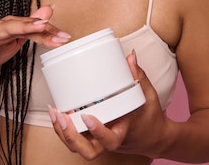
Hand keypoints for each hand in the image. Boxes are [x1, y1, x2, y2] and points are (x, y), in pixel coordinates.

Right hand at [0, 6, 69, 81]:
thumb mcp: (15, 43)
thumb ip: (32, 31)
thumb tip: (48, 14)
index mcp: (13, 26)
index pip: (35, 27)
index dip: (51, 32)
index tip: (66, 37)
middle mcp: (3, 24)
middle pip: (24, 24)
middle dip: (42, 28)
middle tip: (58, 33)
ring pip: (6, 26)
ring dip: (20, 26)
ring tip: (34, 27)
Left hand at [48, 51, 170, 159]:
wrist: (152, 137)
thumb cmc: (150, 119)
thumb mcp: (148, 96)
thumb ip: (138, 77)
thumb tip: (130, 58)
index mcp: (123, 132)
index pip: (110, 140)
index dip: (98, 131)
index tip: (88, 116)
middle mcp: (109, 141)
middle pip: (87, 151)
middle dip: (71, 136)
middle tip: (63, 117)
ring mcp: (99, 140)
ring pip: (77, 147)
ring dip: (63, 133)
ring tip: (55, 112)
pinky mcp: (93, 137)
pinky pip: (76, 139)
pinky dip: (64, 129)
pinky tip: (57, 113)